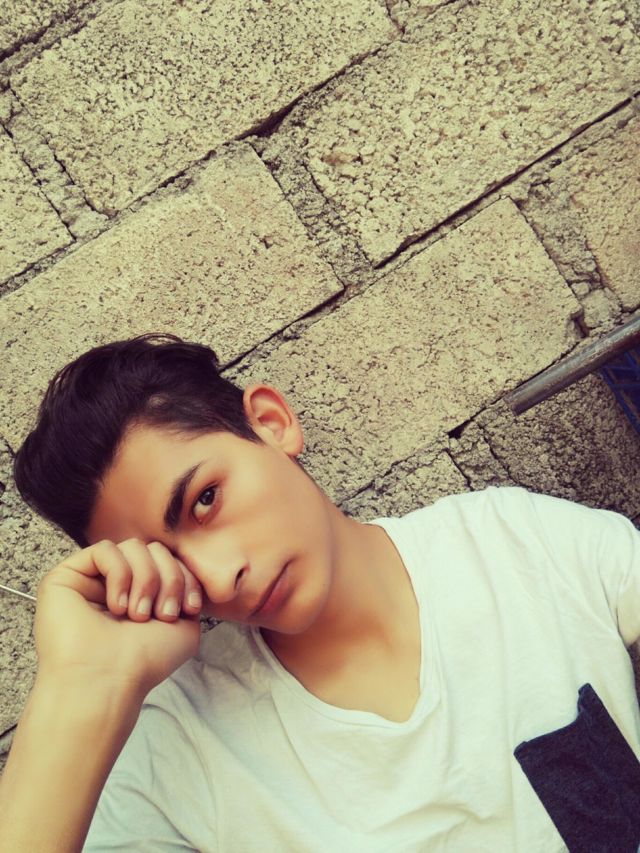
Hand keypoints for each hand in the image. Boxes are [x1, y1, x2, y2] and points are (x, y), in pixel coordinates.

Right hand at [33, 539, 204, 698]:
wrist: (108, 682)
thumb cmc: (143, 661)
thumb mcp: (184, 626)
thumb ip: (187, 594)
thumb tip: (184, 571)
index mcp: (141, 594)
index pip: (169, 562)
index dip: (185, 578)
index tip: (188, 608)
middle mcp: (115, 585)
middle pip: (154, 550)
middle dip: (169, 579)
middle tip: (162, 615)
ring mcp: (90, 579)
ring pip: (133, 547)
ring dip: (147, 579)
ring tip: (138, 614)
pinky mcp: (66, 576)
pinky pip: (105, 549)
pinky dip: (120, 575)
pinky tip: (116, 606)